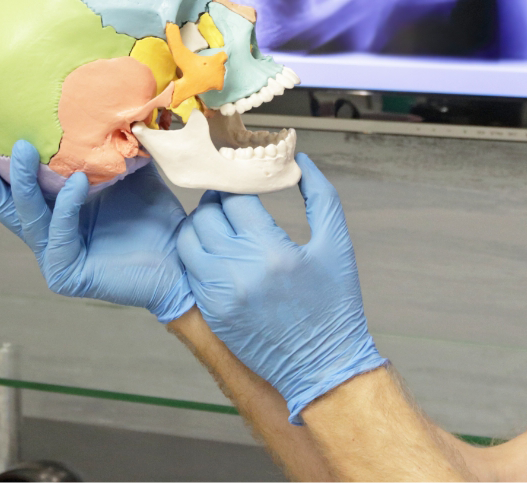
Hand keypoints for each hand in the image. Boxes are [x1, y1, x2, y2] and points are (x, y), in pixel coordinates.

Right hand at [0, 124, 194, 321]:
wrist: (184, 257)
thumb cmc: (154, 215)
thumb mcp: (128, 168)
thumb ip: (109, 140)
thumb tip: (102, 95)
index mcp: (53, 207)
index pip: (13, 181)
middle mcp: (46, 230)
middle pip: (1, 200)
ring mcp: (52, 254)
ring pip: (25, 215)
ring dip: (21, 180)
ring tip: (22, 148)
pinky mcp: (65, 273)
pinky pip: (58, 233)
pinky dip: (66, 206)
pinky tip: (77, 182)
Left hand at [176, 154, 385, 422]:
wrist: (324, 366)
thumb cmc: (335, 304)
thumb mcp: (337, 245)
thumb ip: (321, 196)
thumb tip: (299, 160)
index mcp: (271, 251)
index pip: (235, 200)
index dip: (239, 185)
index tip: (245, 182)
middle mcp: (238, 272)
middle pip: (206, 216)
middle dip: (218, 202)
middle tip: (232, 199)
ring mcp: (218, 295)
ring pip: (189, 240)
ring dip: (201, 225)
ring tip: (221, 223)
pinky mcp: (210, 312)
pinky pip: (189, 269)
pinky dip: (197, 253)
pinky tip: (216, 250)